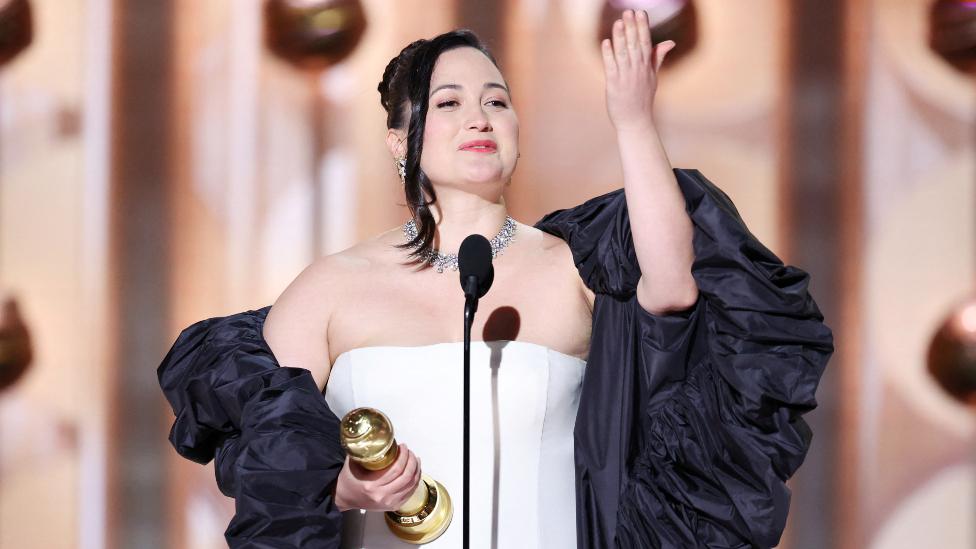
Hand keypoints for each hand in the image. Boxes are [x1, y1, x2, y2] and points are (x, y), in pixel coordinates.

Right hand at [334, 443, 421, 511]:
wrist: (345, 498)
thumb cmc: (348, 479)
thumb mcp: (352, 463)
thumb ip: (362, 450)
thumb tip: (373, 435)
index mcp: (371, 485)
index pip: (395, 470)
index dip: (403, 456)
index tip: (403, 446)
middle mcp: (382, 496)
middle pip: (406, 477)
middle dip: (411, 461)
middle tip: (409, 451)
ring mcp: (389, 503)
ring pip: (410, 485)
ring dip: (416, 470)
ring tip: (415, 459)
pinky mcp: (393, 506)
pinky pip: (410, 493)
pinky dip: (415, 481)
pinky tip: (416, 472)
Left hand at [601, 9, 674, 132]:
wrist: (636, 121)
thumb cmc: (643, 99)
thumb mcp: (653, 77)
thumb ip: (658, 57)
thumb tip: (670, 42)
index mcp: (646, 67)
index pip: (646, 43)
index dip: (642, 27)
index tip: (640, 12)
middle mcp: (637, 70)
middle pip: (635, 45)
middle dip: (632, 27)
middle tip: (629, 11)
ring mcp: (626, 77)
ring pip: (623, 54)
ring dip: (620, 37)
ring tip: (618, 22)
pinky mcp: (614, 85)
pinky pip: (611, 67)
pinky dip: (608, 54)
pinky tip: (606, 42)